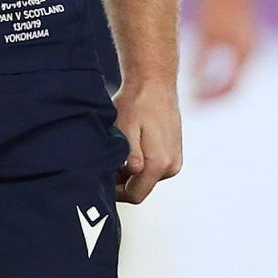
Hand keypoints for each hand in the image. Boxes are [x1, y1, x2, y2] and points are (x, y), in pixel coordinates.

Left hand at [114, 78, 182, 204]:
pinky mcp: (175, 153)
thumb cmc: (136, 103)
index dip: (116, 192)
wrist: (154, 82)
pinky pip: (155, 167)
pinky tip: (133, 144)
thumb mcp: (125, 127)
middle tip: (109, 160)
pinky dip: (142, 162)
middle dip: (123, 180)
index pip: (135, 195)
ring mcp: (175, 160)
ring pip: (148, 178)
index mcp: (160, 163)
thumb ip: (130, 153)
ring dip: (132, 171)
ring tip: (121, 149)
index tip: (102, 178)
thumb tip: (134, 170)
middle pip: (141, 188)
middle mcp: (172, 166)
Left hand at [190, 0, 258, 100]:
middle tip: (195, 99)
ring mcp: (249, 44)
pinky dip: (221, 70)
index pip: (230, 87)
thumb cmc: (218, 4)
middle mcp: (251, 52)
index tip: (193, 100)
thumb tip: (194, 83)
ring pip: (235, 73)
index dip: (211, 97)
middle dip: (214, 94)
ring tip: (197, 87)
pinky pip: (234, 62)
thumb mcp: (206, 34)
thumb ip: (201, 61)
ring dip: (217, 83)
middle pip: (234, 84)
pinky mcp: (244, 36)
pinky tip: (204, 68)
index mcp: (244, 54)